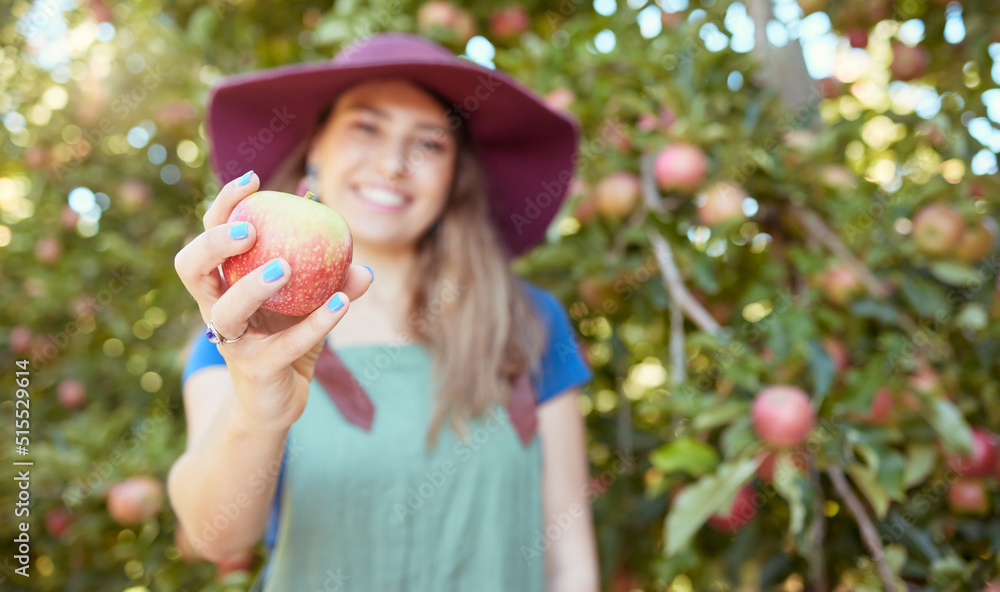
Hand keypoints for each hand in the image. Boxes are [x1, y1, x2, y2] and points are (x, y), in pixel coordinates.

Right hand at [174, 171, 372, 430]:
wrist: (280, 402)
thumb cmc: (288, 342)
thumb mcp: (310, 307)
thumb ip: (333, 284)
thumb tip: (361, 264)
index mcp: (223, 284)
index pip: (209, 236)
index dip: (223, 207)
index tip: (252, 181)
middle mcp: (217, 309)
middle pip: (191, 268)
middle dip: (214, 243)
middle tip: (250, 230)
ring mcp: (232, 342)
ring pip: (226, 310)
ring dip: (253, 285)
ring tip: (286, 266)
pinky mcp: (256, 369)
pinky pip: (285, 343)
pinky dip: (317, 321)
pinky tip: (342, 301)